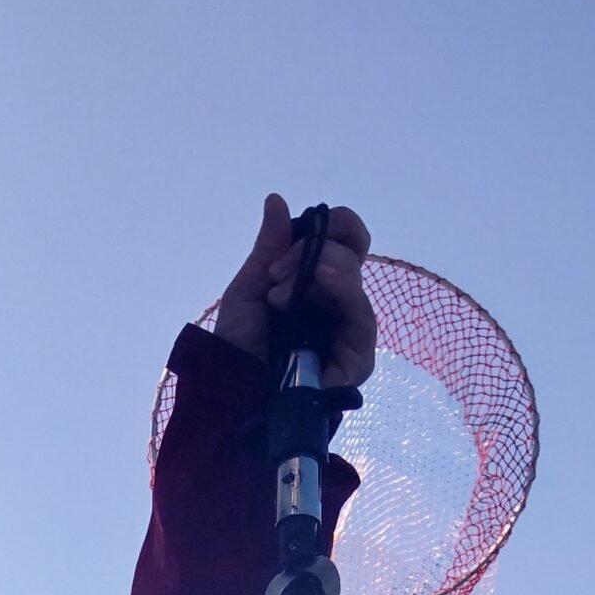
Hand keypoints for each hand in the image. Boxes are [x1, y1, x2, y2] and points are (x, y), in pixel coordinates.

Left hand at [213, 193, 376, 388]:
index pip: (349, 240)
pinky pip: (362, 325)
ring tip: (289, 286)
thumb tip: (276, 199)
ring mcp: (350, 335)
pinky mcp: (354, 364)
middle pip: (353, 259)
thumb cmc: (239, 349)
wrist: (232, 395)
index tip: (301, 230)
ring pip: (359, 291)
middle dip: (313, 254)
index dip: (335, 224)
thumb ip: (268, 248)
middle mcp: (339, 306)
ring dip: (328, 275)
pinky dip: (341, 302)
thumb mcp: (248, 291)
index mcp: (319, 283)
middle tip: (274, 275)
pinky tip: (311, 298)